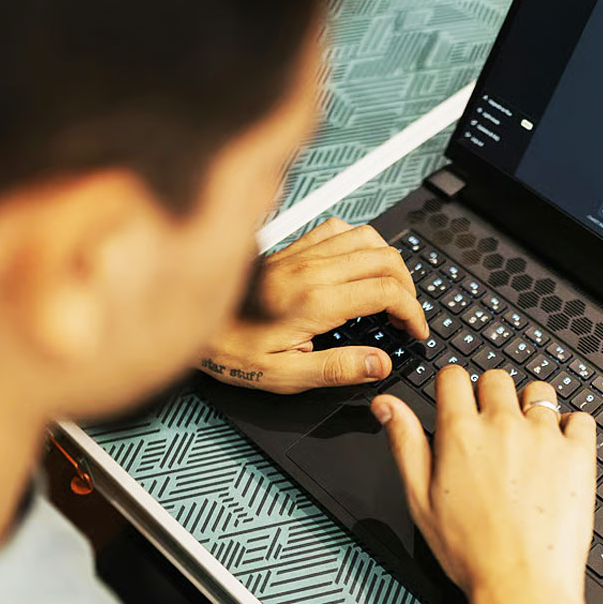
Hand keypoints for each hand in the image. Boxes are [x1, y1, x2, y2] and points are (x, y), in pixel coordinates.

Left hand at [198, 218, 427, 392]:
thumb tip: (379, 363)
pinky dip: (361, 241)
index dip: (412, 312)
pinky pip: (339, 227)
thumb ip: (336, 369)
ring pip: (368, 237)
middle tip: (405, 316)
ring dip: (390, 262)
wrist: (188, 321)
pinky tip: (358, 263)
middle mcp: (312, 270)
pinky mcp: (292, 248)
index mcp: (315, 302)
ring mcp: (302, 254)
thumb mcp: (283, 375)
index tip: (414, 331)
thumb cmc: (231, 351)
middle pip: (386, 259)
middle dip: (409, 287)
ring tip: (390, 290)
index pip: (386, 291)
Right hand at [372, 366, 597, 603]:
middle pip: (497, 378)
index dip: (453, 387)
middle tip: (491, 429)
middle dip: (490, 396)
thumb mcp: (420, 500)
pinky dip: (571, 428)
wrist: (522, 585)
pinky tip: (558, 451)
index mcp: (461, 434)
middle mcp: (503, 426)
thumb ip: (405, 444)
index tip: (458, 400)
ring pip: (539, 391)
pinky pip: (581, 418)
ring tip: (527, 440)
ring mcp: (544, 437)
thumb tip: (387, 405)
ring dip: (531, 407)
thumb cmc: (471, 552)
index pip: (454, 376)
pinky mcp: (578, 454)